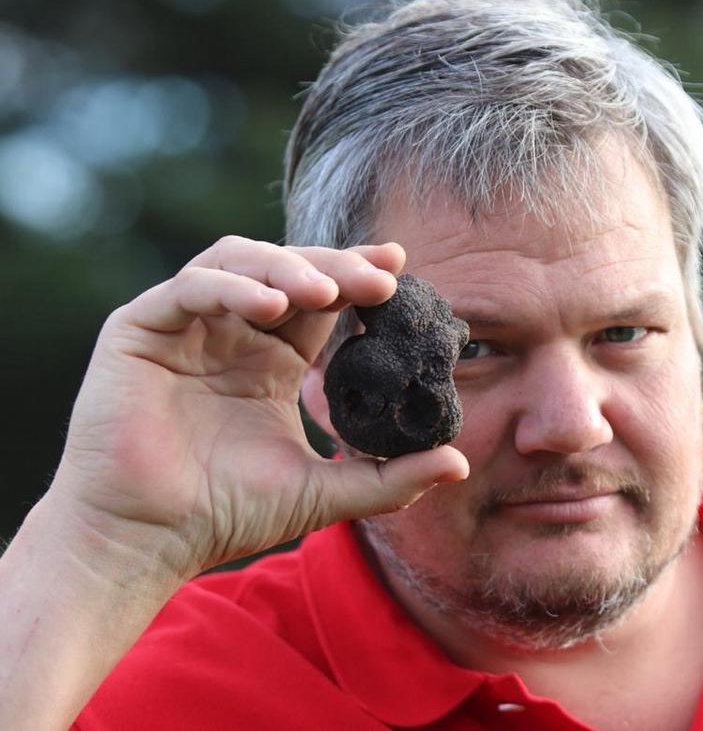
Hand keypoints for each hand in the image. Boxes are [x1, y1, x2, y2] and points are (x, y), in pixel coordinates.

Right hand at [46, 235, 468, 584]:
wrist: (148, 541)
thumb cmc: (226, 515)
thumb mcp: (324, 494)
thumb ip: (390, 477)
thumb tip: (460, 461)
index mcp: (271, 360)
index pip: (322, 300)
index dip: (358, 279)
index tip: (402, 272)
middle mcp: (232, 333)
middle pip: (289, 270)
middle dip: (337, 267)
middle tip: (380, 279)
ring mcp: (185, 327)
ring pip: (239, 262)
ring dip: (288, 269)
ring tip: (328, 291)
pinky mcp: (140, 329)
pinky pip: (191, 288)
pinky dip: (232, 287)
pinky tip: (270, 306)